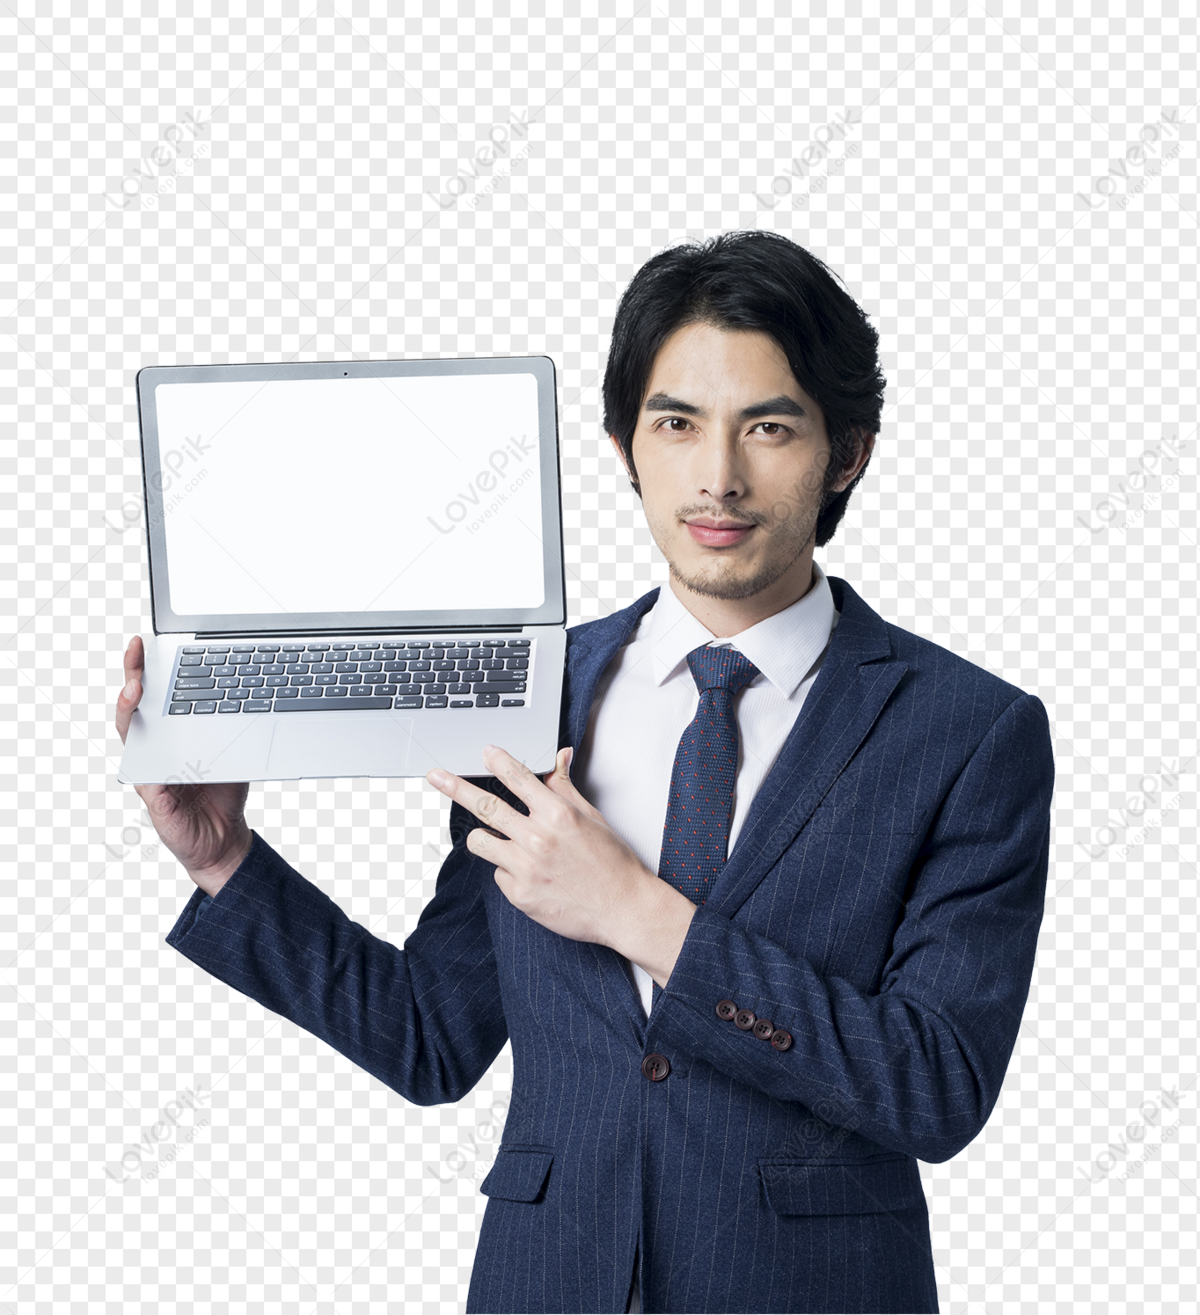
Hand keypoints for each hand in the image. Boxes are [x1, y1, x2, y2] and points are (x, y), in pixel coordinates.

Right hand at [116, 636, 251, 897]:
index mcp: (169, 734)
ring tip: (135, 688)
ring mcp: (149, 772)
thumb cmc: (223, 792)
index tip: (149, 641)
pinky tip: (152, 744)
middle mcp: (153, 749)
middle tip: (137, 649)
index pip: (155, 695)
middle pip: (135, 707)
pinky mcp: (155, 798)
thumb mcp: (233, 749)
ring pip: (130, 736)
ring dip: (130, 710)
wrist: (224, 838)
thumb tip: (255, 689)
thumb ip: (234, 723)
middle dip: (133, 674)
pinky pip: (146, 776)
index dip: (149, 667)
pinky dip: (148, 760)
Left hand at [426, 744, 696, 984]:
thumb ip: (566, 787)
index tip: (484, 752)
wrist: (624, 908)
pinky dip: (509, 870)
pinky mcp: (519, 894)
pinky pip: (498, 873)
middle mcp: (538, 839)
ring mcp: (525, 868)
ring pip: (479, 841)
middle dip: (455, 787)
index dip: (497, 761)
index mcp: (558, 814)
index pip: (518, 778)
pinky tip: (532, 874)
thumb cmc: (612, 863)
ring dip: (485, 836)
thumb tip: (559, 756)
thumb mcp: (593, 817)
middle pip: (484, 806)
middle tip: (436, 776)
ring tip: (503, 840)